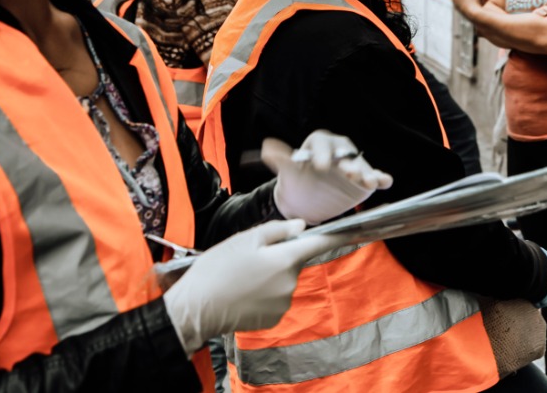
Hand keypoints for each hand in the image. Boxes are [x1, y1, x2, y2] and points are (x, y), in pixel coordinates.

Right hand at [162, 220, 337, 352]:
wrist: (196, 309)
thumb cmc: (217, 269)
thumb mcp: (244, 240)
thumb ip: (277, 231)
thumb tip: (301, 227)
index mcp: (285, 260)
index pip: (317, 245)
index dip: (334, 237)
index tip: (351, 231)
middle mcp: (290, 283)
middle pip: (293, 262)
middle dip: (279, 257)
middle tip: (249, 256)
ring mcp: (282, 304)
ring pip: (283, 280)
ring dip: (270, 276)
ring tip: (241, 276)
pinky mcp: (273, 319)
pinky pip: (275, 299)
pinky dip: (264, 294)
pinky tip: (243, 292)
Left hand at [265, 134, 392, 223]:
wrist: (307, 200)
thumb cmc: (297, 182)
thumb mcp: (287, 172)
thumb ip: (281, 160)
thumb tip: (267, 146)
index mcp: (320, 144)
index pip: (322, 144)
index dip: (322, 153)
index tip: (319, 166)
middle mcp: (340, 152)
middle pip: (347, 154)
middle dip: (349, 163)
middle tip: (349, 173)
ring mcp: (354, 166)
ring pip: (363, 166)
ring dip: (367, 173)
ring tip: (371, 182)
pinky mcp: (364, 181)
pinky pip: (375, 177)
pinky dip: (381, 179)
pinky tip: (385, 182)